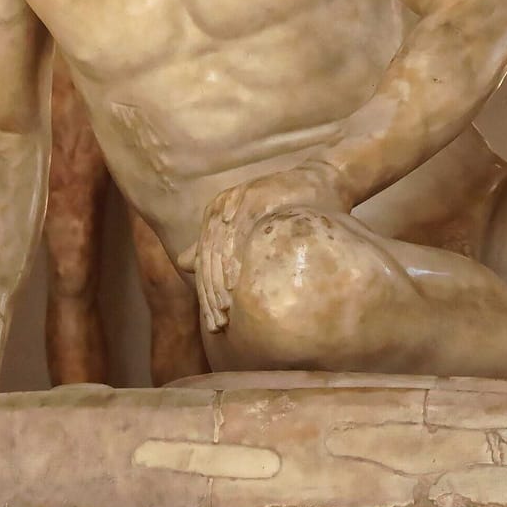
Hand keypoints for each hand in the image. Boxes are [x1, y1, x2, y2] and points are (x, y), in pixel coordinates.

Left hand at [177, 159, 350, 334]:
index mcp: (215, 213)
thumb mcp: (253, 230)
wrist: (324, 182)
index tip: (213, 324)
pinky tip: (237, 283)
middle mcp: (222, 206)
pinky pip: (242, 233)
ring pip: (221, 247)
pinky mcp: (256, 196)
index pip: (205, 260)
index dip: (206, 293)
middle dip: (211, 293)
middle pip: (210, 256)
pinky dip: (237, 258)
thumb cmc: (289, 209)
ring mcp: (238, 200)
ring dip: (220, 281)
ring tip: (225, 311)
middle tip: (218, 324)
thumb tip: (182, 263)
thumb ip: (220, 245)